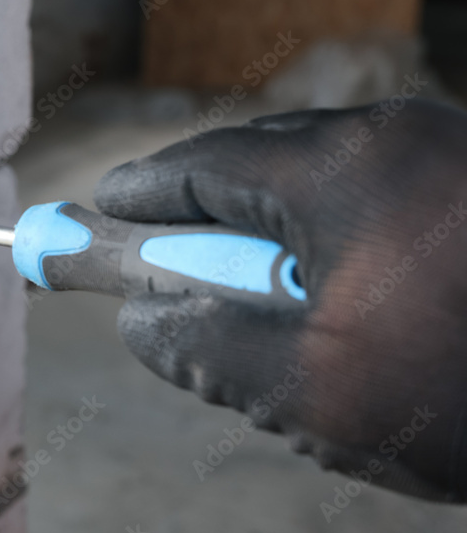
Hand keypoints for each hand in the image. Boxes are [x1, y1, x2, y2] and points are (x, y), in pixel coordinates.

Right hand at [95, 99, 466, 501]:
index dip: (144, 192)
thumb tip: (138, 321)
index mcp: (343, 167)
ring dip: (280, 246)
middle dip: (208, 221)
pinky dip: (342, 253)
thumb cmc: (465, 393)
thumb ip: (202, 349)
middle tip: (169, 270)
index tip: (103, 207)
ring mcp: (452, 160)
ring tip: (269, 317)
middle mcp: (400, 139)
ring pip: (327, 192)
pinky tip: (352, 315)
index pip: (208, 165)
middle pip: (265, 168)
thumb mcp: (309, 389)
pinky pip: (383, 209)